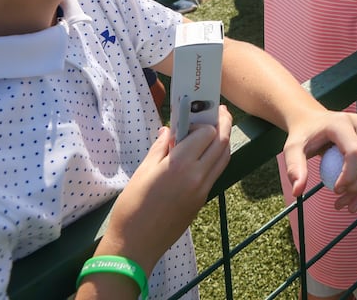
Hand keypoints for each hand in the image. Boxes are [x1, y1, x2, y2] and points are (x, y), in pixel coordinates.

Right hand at [99, 106, 233, 270]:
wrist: (135, 244)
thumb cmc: (132, 206)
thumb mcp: (143, 171)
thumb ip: (161, 147)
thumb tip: (169, 130)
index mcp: (180, 164)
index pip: (207, 133)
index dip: (204, 121)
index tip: (198, 113)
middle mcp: (197, 176)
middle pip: (221, 143)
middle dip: (223, 123)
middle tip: (220, 111)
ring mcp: (202, 190)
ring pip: (224, 158)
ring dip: (224, 140)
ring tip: (218, 128)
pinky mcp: (202, 201)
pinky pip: (216, 173)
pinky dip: (217, 158)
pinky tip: (207, 153)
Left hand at [280, 111, 356, 210]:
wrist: (312, 121)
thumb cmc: (303, 135)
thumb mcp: (293, 148)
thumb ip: (294, 167)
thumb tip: (297, 191)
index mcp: (341, 122)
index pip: (355, 151)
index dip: (349, 174)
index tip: (336, 191)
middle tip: (341, 202)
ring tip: (349, 206)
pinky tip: (354, 199)